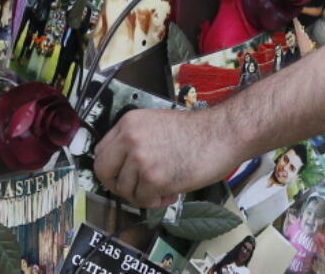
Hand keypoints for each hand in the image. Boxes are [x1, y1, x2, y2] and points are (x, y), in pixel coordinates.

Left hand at [93, 107, 228, 207]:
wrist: (223, 133)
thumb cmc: (198, 132)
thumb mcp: (156, 124)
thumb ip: (136, 140)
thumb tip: (122, 167)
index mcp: (129, 123)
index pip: (101, 152)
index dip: (111, 168)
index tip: (122, 176)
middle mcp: (130, 139)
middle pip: (104, 172)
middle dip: (119, 185)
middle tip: (136, 188)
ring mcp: (141, 159)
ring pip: (125, 190)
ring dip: (143, 195)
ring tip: (163, 188)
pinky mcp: (154, 178)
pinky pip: (144, 201)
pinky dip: (157, 202)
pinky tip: (172, 192)